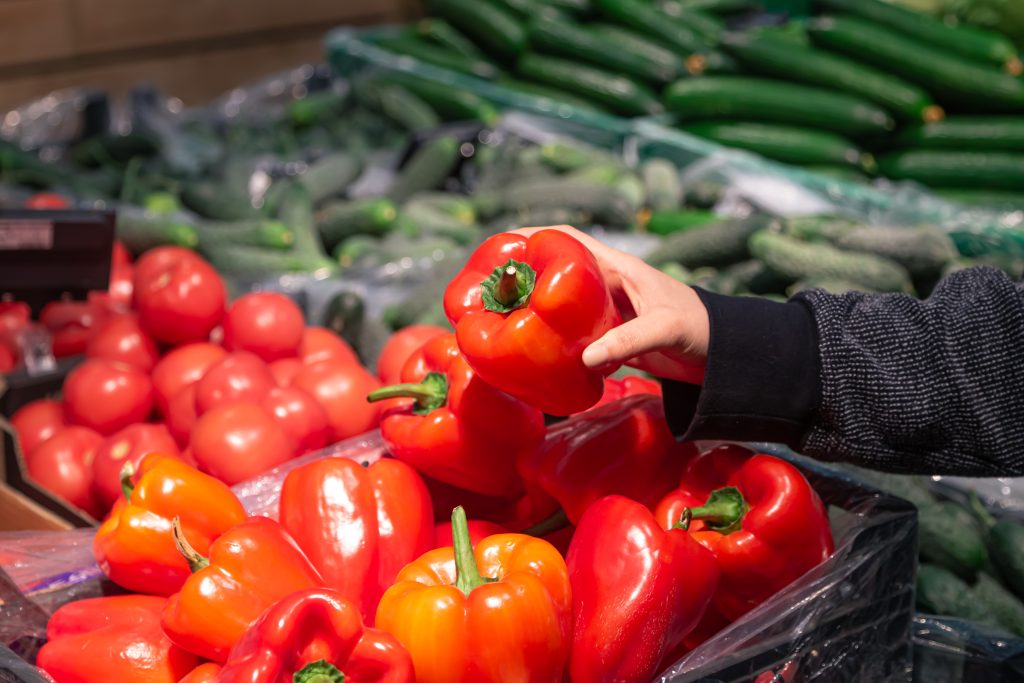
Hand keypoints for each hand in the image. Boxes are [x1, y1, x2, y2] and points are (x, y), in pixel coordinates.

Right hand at [511, 226, 708, 384]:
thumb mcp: (665, 330)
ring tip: (499, 318)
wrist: (720, 355)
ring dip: (533, 306)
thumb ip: (628, 342)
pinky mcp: (607, 335)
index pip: (570, 238)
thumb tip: (586, 358)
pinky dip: (551, 336)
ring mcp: (605, 310)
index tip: (501, 243)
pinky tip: (532, 351)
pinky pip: (571, 330)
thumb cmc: (699, 329)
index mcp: (618, 267)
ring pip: (560, 301)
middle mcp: (607, 284)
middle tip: (487, 288)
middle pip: (555, 269)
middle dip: (523, 273)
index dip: (535, 235)